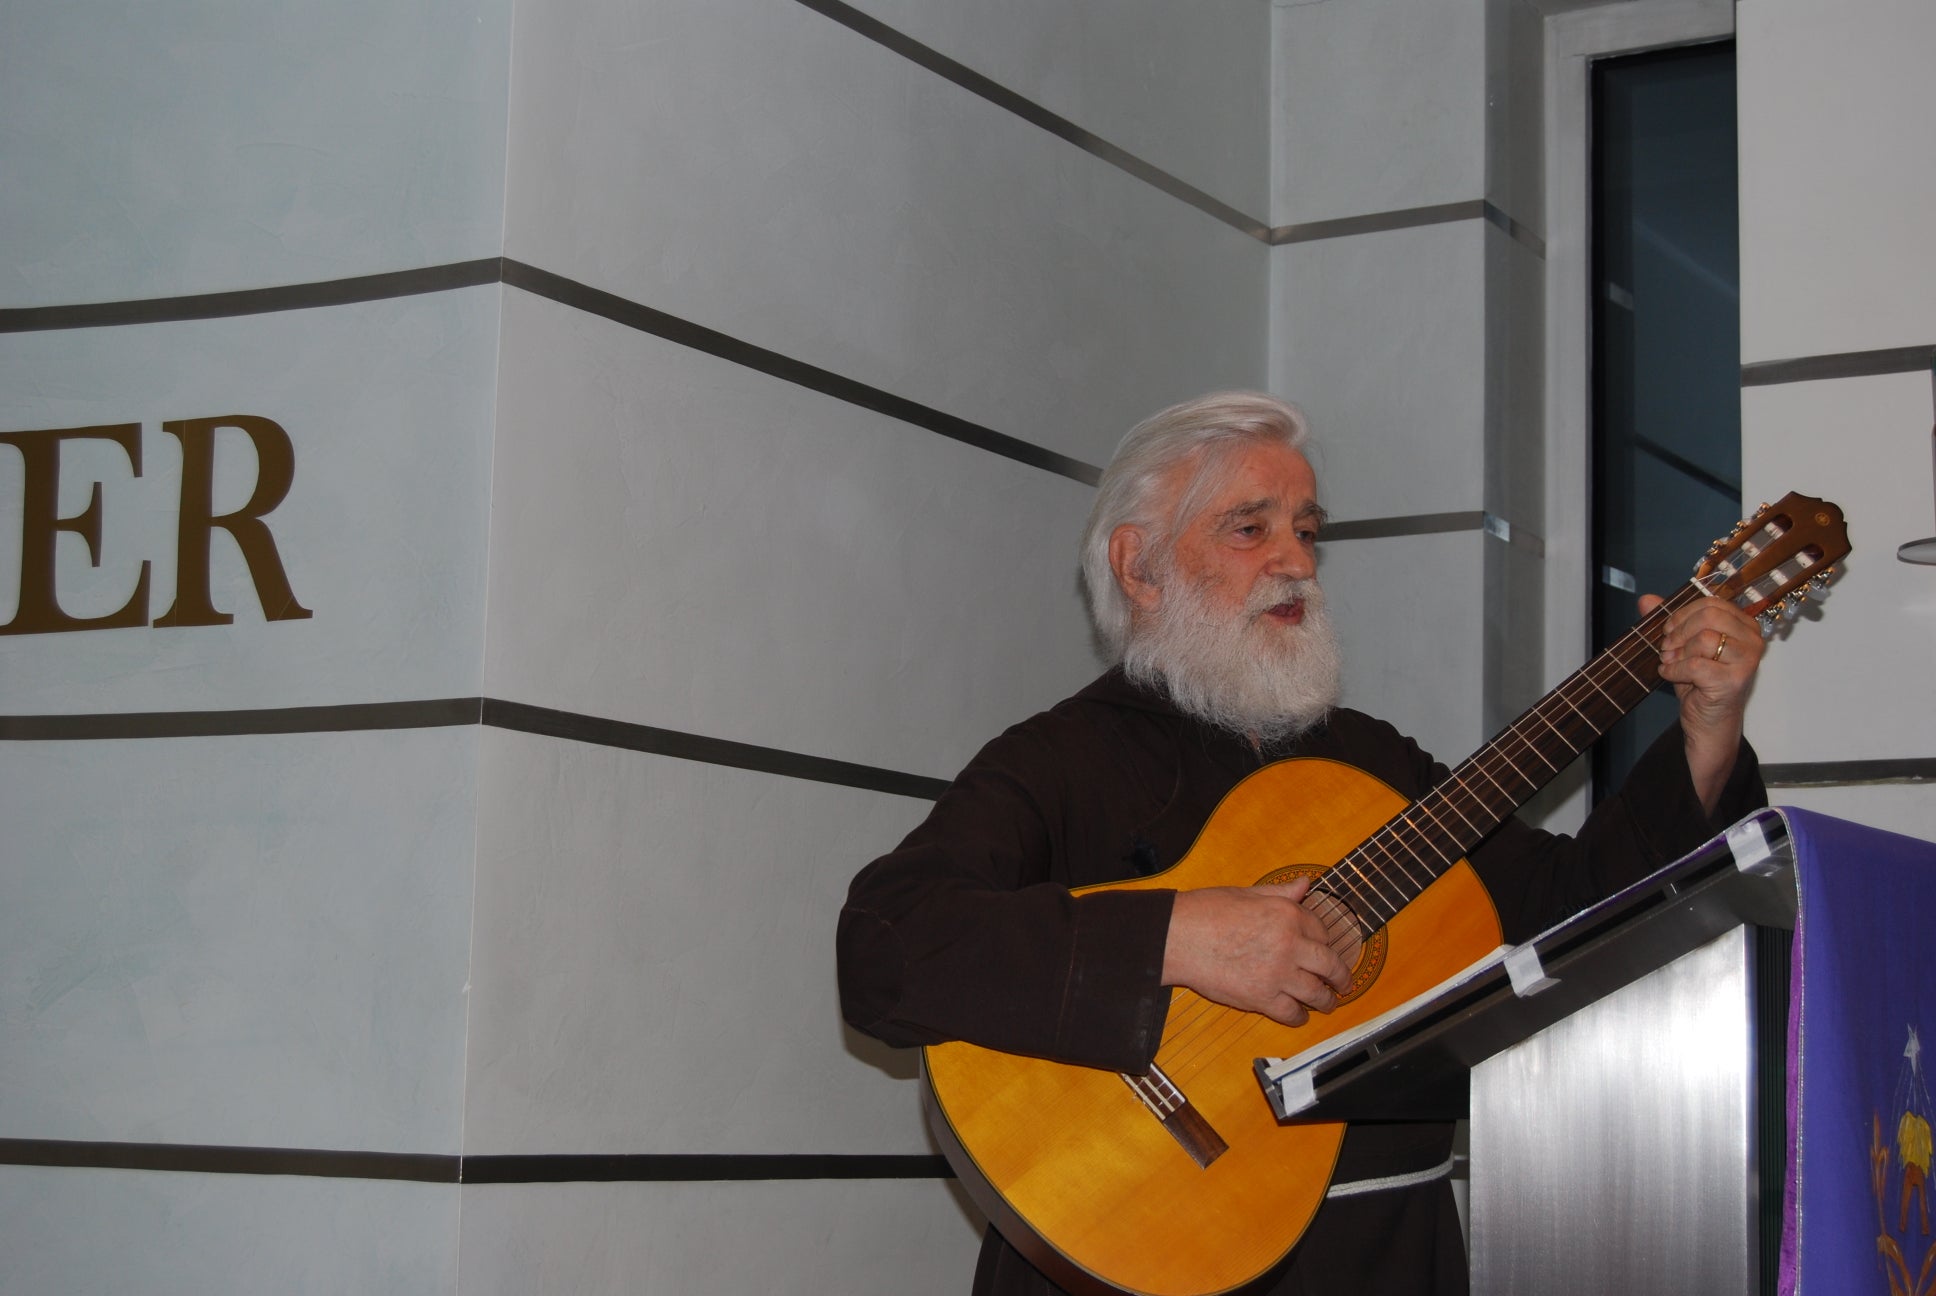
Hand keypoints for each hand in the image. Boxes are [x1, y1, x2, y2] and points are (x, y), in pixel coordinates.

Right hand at [1160, 878, 1354, 1026]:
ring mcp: (1278, 973)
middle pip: (1330, 964)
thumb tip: (1305, 885)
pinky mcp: (1262, 997)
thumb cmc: (1206, 911)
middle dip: (1341, 976)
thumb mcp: (1247, 893)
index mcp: (1287, 914)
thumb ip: (1281, 893)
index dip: (1325, 941)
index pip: (1322, 930)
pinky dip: (1299, 1016)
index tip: (1323, 949)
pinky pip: (1292, 1012)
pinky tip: (1299, 1015)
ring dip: (1326, 1001)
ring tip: (1328, 1003)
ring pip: (1317, 993)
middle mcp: (1290, 943)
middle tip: (1344, 983)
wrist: (1177, 937)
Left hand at [1640, 592, 1763, 812]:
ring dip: (1678, 653)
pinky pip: (1696, 664)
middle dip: (1679, 631)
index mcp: (1745, 626)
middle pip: (1709, 616)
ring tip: (1672, 664)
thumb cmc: (1700, 683)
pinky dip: (1675, 670)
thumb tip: (1646, 599)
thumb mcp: (1683, 647)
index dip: (1683, 614)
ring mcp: (1747, 661)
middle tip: (1667, 648)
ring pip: (1704, 639)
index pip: (1713, 603)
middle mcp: (1753, 641)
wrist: (1708, 722)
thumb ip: (1668, 622)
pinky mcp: (1734, 681)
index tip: (1669, 630)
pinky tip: (1671, 676)